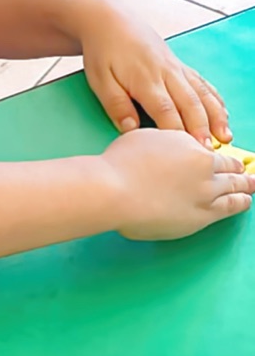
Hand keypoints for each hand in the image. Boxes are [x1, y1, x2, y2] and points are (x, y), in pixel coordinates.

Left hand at [78, 0, 231, 148]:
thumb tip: (130, 129)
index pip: (166, 110)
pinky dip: (215, 99)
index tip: (185, 152)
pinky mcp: (179, 65)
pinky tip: (223, 114)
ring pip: (202, 94)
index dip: (177, 132)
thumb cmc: (103, 52)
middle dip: (202, 129)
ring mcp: (176, 68)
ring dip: (216, 116)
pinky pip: (202, 83)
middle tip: (209, 153)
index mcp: (145, 79)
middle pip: (190, 104)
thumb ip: (116, 105)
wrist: (110, 20)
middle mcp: (167, 73)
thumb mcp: (100, 80)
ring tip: (225, 137)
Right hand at [102, 129, 253, 240]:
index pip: (218, 154)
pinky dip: (239, 204)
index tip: (233, 161)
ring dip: (246, 189)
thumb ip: (169, 143)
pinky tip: (244, 204)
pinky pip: (228, 209)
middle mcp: (204, 169)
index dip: (228, 159)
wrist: (114, 190)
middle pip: (231, 171)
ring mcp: (204, 194)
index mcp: (192, 148)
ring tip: (252, 189)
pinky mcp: (199, 217)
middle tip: (251, 175)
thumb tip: (178, 146)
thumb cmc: (121, 163)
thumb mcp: (146, 138)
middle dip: (243, 173)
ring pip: (234, 190)